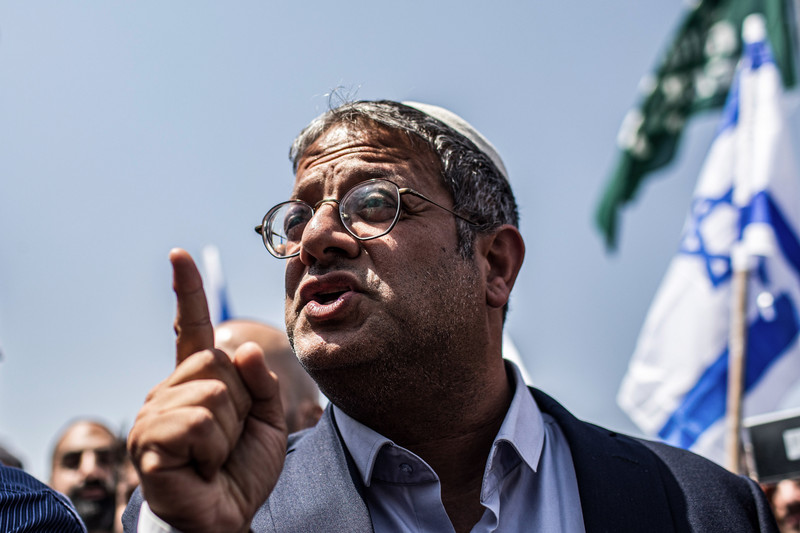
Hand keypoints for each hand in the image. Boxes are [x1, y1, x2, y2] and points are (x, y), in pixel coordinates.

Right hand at [128, 248, 287, 532]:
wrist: (229, 516)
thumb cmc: (242, 468)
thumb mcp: (268, 418)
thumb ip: (262, 381)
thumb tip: (242, 348)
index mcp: (196, 381)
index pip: (191, 329)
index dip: (188, 292)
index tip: (181, 255)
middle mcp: (168, 391)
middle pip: (218, 363)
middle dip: (242, 403)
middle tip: (229, 438)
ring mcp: (154, 415)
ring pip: (214, 394)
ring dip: (229, 431)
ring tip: (214, 456)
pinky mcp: (149, 443)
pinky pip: (198, 422)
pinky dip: (213, 448)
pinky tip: (200, 467)